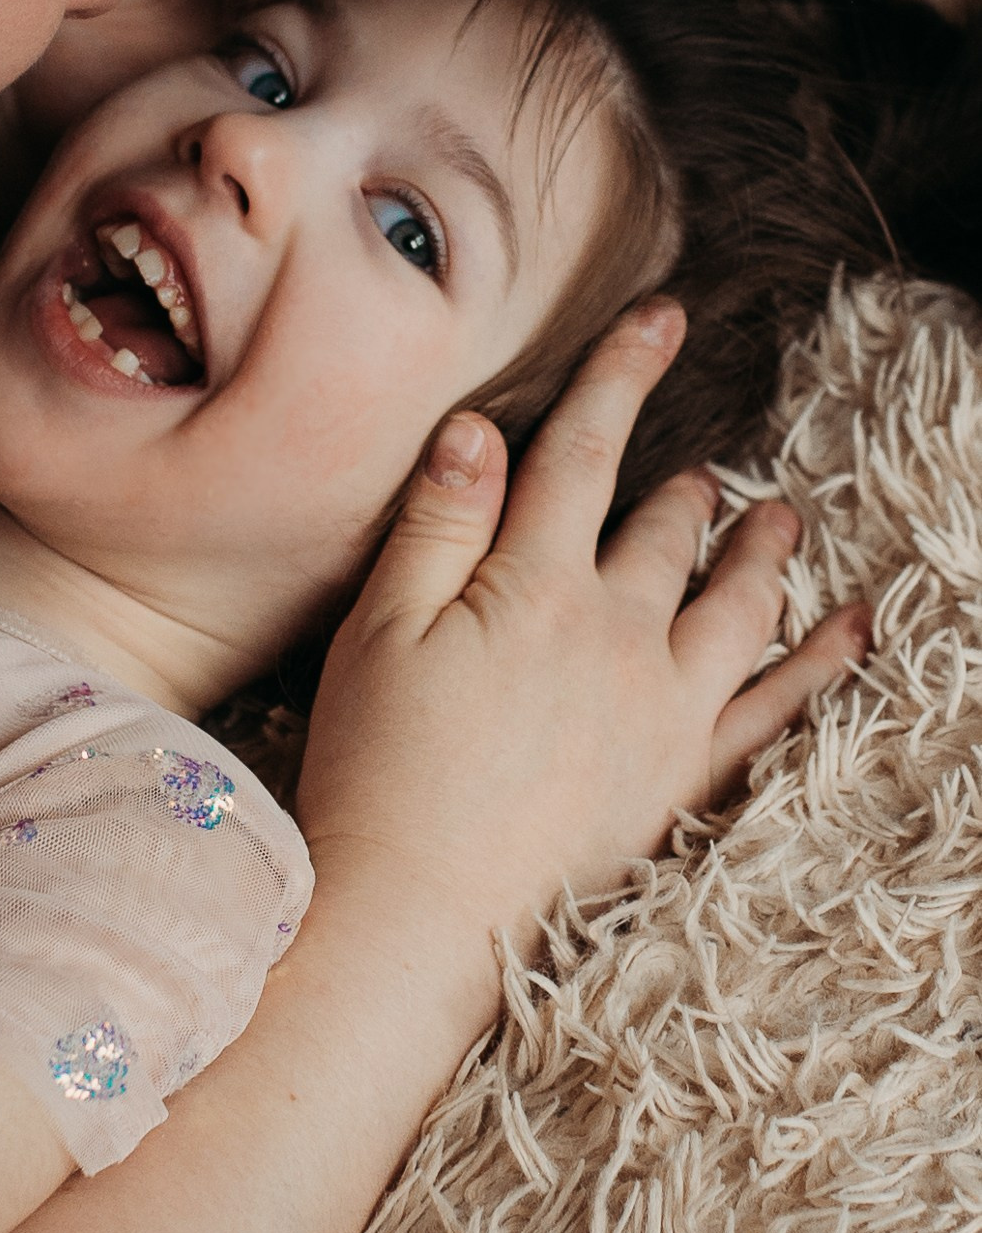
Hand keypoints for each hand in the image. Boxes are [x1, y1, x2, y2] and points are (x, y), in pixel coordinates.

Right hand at [297, 303, 869, 1031]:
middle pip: (664, 532)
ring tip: (781, 519)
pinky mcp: (684, 778)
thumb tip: (479, 428)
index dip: (621, 376)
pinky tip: (855, 630)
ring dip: (762, 552)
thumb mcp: (377, 633)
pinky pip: (778, 708)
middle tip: (706, 471)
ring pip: (735, 605)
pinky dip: (824, 662)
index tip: (662, 316)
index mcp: (533, 587)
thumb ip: (436, 525)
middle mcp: (616, 635)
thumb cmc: (377, 771)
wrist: (422, 915)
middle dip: (686, 489)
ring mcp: (663, 709)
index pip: (582, 454)